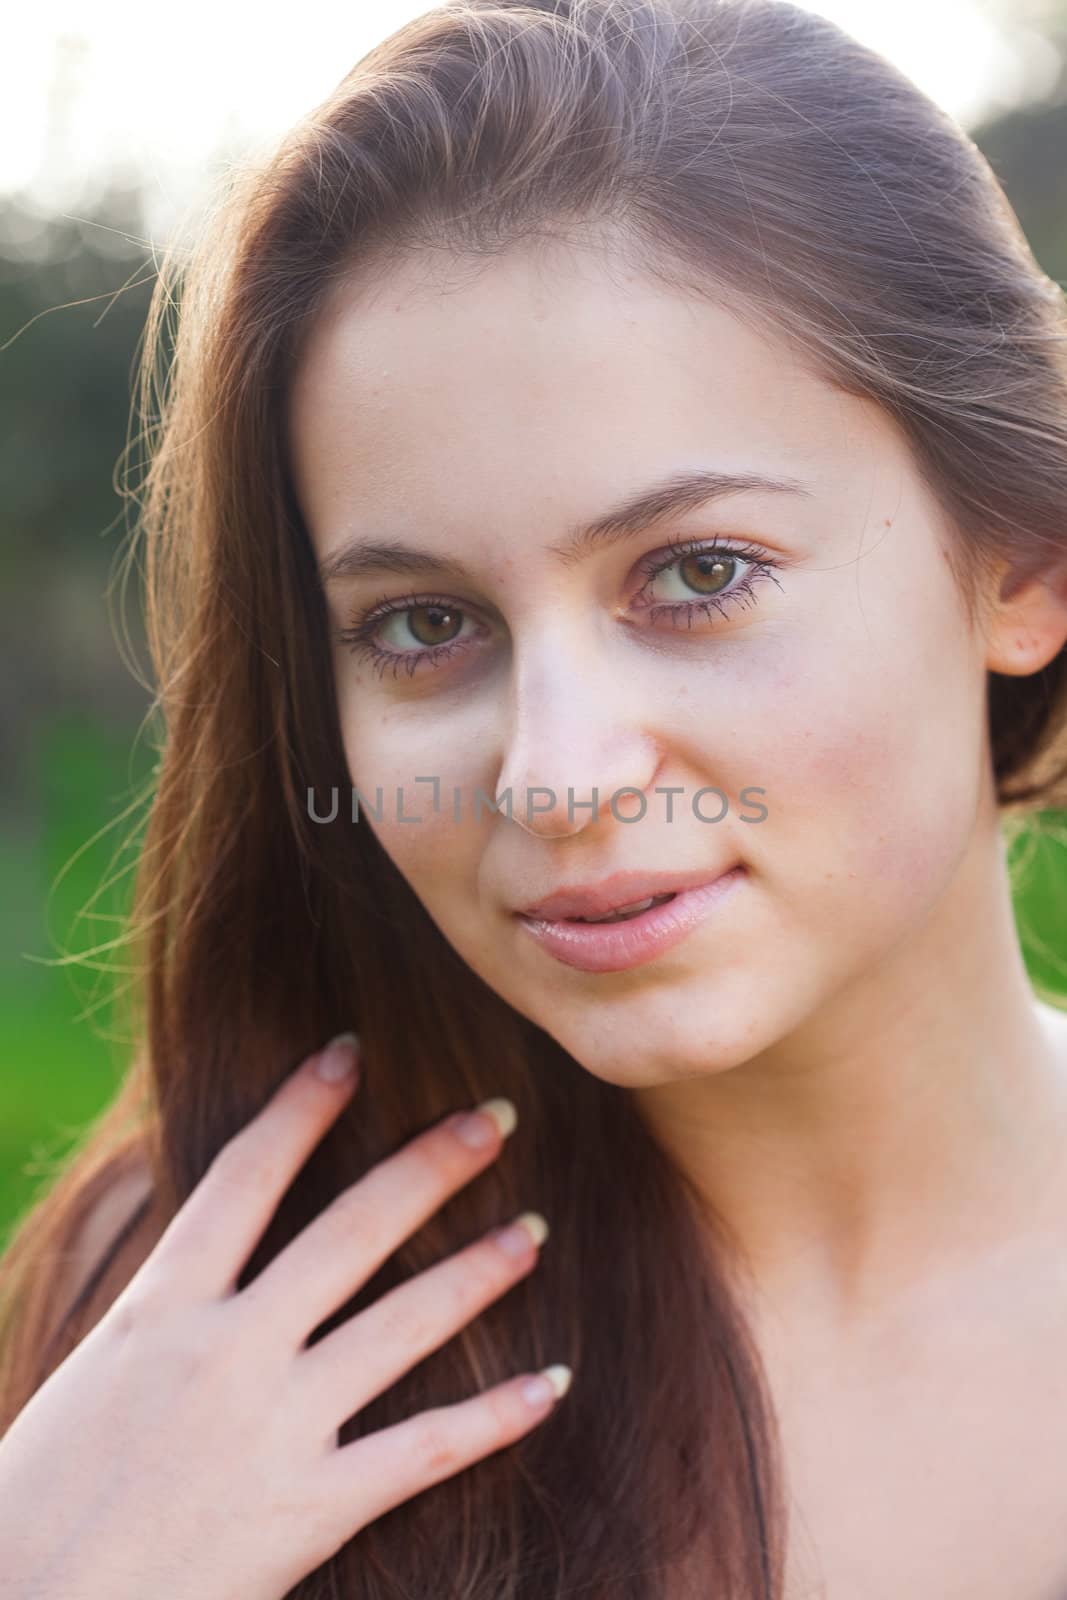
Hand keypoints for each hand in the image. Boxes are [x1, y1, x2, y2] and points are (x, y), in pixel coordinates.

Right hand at [0, 1034, 568, 1599]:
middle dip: (430, 1165)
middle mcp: (227, 1350)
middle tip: (496, 1118)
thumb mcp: (97, 1371)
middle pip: (352, 1230)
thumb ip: (171, 1310)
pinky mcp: (308, 1510)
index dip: (301, 1107)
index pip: (244, 1176)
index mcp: (159, 1307)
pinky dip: (495, 1417)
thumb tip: (226, 1255)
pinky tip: (551, 1387)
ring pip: (404, 1323)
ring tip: (535, 1231)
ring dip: (479, 1271)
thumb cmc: (43, 1499)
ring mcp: (273, 1427)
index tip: (349, 1053)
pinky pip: (423, 1449)